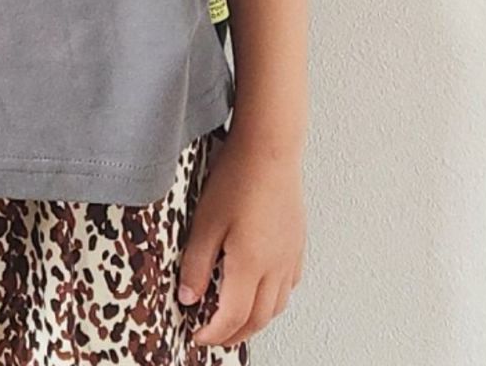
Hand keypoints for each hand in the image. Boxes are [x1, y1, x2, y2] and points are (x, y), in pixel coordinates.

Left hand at [177, 131, 305, 348]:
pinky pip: (289, 284)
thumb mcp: (205, 221)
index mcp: (250, 265)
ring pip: (278, 305)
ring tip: (236, 318)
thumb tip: (189, 297)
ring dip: (256, 319)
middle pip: (259, 319)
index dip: (213, 334)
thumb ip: (196, 264)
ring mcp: (290, 255)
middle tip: (215, 336)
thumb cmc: (237, 178)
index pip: (232, 317)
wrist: (270, 148)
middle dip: (235, 334)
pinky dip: (275, 298)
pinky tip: (262, 287)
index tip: (197, 336)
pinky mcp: (297, 242)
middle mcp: (275, 267)